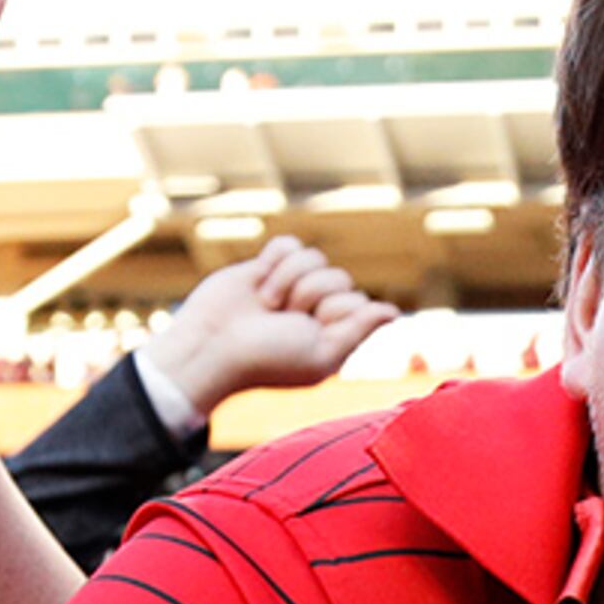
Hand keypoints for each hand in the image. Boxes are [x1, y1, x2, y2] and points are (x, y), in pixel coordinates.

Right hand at [152, 238, 401, 411]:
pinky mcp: (267, 267)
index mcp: (335, 334)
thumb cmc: (266, 359)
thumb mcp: (321, 353)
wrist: (210, 346)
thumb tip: (393, 311)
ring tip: (266, 305)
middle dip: (309, 294)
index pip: (358, 300)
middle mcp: (317, 309)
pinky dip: (274, 260)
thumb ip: (358, 331)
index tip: (308, 329)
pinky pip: (289, 244)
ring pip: (314, 257)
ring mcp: (292, 286)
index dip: (334, 309)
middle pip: (338, 277)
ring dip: (287, 279)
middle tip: (281, 319)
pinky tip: (258, 282)